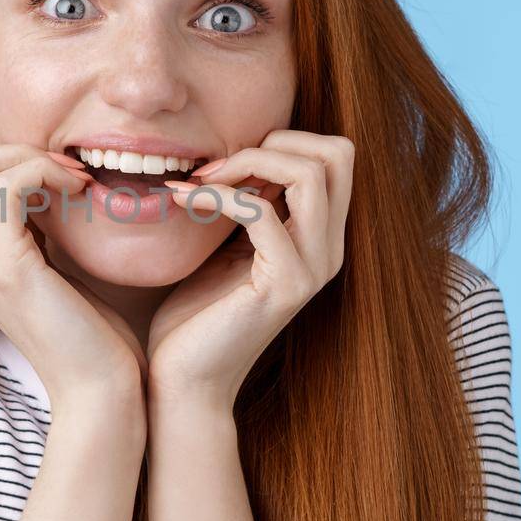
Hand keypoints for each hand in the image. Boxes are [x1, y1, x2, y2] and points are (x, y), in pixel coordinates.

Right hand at [0, 142, 145, 412]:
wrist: (97, 389)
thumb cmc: (88, 332)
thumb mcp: (48, 268)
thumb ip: (31, 230)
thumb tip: (41, 183)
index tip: (40, 172)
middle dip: (3, 146)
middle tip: (58, 169)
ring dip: (22, 155)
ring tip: (68, 178)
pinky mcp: (9, 267)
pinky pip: (8, 188)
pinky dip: (43, 172)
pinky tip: (77, 190)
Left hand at [145, 129, 355, 412]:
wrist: (185, 380)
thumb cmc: (196, 315)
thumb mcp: (228, 244)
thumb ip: (247, 202)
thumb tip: (237, 152)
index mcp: (321, 237)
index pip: (335, 155)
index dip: (282, 141)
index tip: (224, 163)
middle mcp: (329, 250)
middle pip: (339, 154)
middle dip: (275, 141)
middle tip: (217, 167)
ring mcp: (313, 268)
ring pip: (310, 174)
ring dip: (248, 162)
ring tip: (200, 181)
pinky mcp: (284, 285)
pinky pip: (261, 212)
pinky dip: (218, 195)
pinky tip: (182, 201)